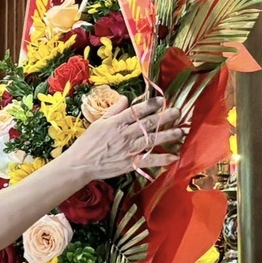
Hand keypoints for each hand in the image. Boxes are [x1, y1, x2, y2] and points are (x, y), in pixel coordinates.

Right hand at [64, 95, 186, 180]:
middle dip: (164, 117)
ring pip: (151, 140)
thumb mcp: (98, 122)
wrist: (81, 164)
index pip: (136, 111)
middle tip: (178, 112)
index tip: (162, 100)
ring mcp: (128, 150)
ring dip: (167, 136)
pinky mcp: (130, 163)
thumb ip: (114, 110)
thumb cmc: (88, 142)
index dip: (150, 105)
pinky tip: (173, 157)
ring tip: (181, 131)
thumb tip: (126, 98)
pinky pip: (148, 161)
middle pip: (147, 124)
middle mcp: (124, 135)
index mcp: (116, 123)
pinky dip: (161, 160)